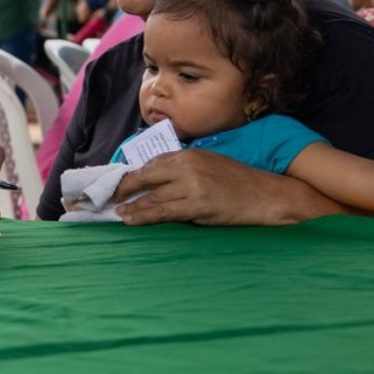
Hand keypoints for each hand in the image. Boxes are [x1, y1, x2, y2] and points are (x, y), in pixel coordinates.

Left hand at [114, 149, 339, 225]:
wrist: (266, 195)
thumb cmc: (238, 181)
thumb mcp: (208, 164)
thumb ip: (182, 169)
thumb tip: (154, 180)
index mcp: (188, 154)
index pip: (151, 163)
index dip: (131, 175)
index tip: (117, 183)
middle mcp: (187, 166)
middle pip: (145, 177)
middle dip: (124, 188)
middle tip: (107, 197)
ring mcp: (192, 186)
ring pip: (152, 197)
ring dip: (131, 207)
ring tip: (117, 213)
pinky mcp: (198, 205)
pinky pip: (164, 212)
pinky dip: (145, 216)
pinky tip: (133, 220)